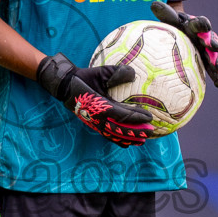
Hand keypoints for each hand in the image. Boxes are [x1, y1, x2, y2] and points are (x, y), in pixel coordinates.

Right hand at [36, 52, 153, 146]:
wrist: (66, 86)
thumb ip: (116, 72)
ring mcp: (95, 123)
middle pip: (120, 129)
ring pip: (114, 135)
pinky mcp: (93, 125)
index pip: (121, 114)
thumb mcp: (99, 72)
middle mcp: (98, 117)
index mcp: (100, 105)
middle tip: (151, 131)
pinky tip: (127, 144)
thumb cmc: (84, 78)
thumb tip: (133, 74)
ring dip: (129, 139)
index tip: (149, 117)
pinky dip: (118, 140)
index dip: (136, 117)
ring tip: (143, 141)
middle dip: (136, 131)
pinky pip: (107, 135)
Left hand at [150, 1, 217, 88]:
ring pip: (214, 56)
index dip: (203, 24)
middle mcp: (205, 38)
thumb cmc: (177, 26)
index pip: (200, 23)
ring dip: (217, 62)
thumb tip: (153, 3)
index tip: (205, 25)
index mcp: (196, 26)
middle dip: (213, 43)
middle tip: (215, 47)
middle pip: (210, 40)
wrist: (184, 34)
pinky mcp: (209, 62)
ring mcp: (208, 51)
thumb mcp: (171, 19)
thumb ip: (165, 13)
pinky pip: (214, 70)